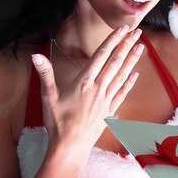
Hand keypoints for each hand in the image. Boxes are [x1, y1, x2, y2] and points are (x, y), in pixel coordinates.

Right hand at [31, 25, 142, 152]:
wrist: (70, 147)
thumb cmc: (57, 123)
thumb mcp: (48, 97)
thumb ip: (45, 75)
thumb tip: (36, 56)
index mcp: (83, 82)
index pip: (101, 56)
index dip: (112, 41)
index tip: (122, 29)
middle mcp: (98, 89)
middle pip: (115, 62)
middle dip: (126, 46)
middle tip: (137, 32)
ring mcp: (106, 100)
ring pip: (121, 75)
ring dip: (131, 60)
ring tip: (140, 47)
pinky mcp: (109, 111)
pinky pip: (122, 93)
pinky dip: (129, 82)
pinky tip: (135, 74)